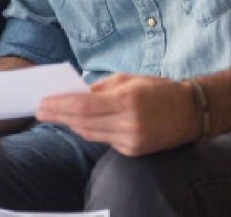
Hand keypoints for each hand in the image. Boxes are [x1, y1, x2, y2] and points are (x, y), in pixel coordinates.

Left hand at [36, 73, 200, 155]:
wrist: (191, 112)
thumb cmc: (157, 90)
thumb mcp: (128, 79)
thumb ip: (99, 88)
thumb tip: (72, 94)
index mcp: (127, 100)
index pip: (83, 106)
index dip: (59, 106)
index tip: (41, 103)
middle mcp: (129, 123)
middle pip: (83, 122)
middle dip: (59, 116)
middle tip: (39, 111)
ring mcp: (131, 140)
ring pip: (90, 134)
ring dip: (71, 124)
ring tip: (53, 116)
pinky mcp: (133, 151)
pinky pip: (104, 141)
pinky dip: (90, 131)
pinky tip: (78, 124)